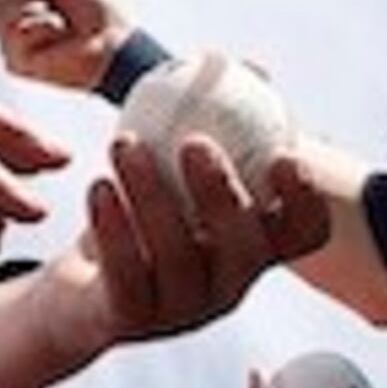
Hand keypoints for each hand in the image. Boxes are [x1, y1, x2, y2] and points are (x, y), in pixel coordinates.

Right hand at [0, 0, 133, 89]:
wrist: (112, 36)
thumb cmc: (93, 2)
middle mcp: (9, 19)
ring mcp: (11, 43)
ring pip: (0, 14)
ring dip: (37, 10)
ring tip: (59, 22)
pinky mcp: (16, 63)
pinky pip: (15, 36)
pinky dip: (42, 30)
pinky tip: (58, 40)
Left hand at [36, 134, 332, 360]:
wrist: (81, 290)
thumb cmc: (144, 214)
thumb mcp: (177, 168)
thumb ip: (216, 119)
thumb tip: (253, 66)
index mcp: (253, 247)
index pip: (304, 234)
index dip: (305, 199)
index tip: (284, 153)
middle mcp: (228, 284)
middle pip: (244, 248)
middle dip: (222, 192)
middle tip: (193, 141)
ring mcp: (182, 310)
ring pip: (178, 258)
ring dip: (151, 194)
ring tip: (124, 143)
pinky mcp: (131, 321)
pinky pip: (127, 276)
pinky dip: (113, 228)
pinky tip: (98, 187)